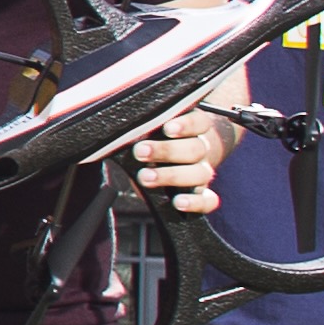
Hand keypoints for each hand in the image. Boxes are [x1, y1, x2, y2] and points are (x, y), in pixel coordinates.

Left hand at [124, 101, 228, 218]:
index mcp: (194, 127)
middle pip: (195, 149)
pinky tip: (178, 203)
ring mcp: (203, 172)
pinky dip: (196, 203)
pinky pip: (208, 201)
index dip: (186, 125)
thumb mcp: (151, 128)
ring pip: (199, 174)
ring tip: (145, 177)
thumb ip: (143, 125)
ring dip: (172, 176)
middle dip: (166, 151)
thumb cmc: (156, 138)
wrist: (172, 158)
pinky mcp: (202, 194)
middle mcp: (202, 149)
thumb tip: (115, 122)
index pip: (199, 122)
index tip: (167, 128)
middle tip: (140, 152)